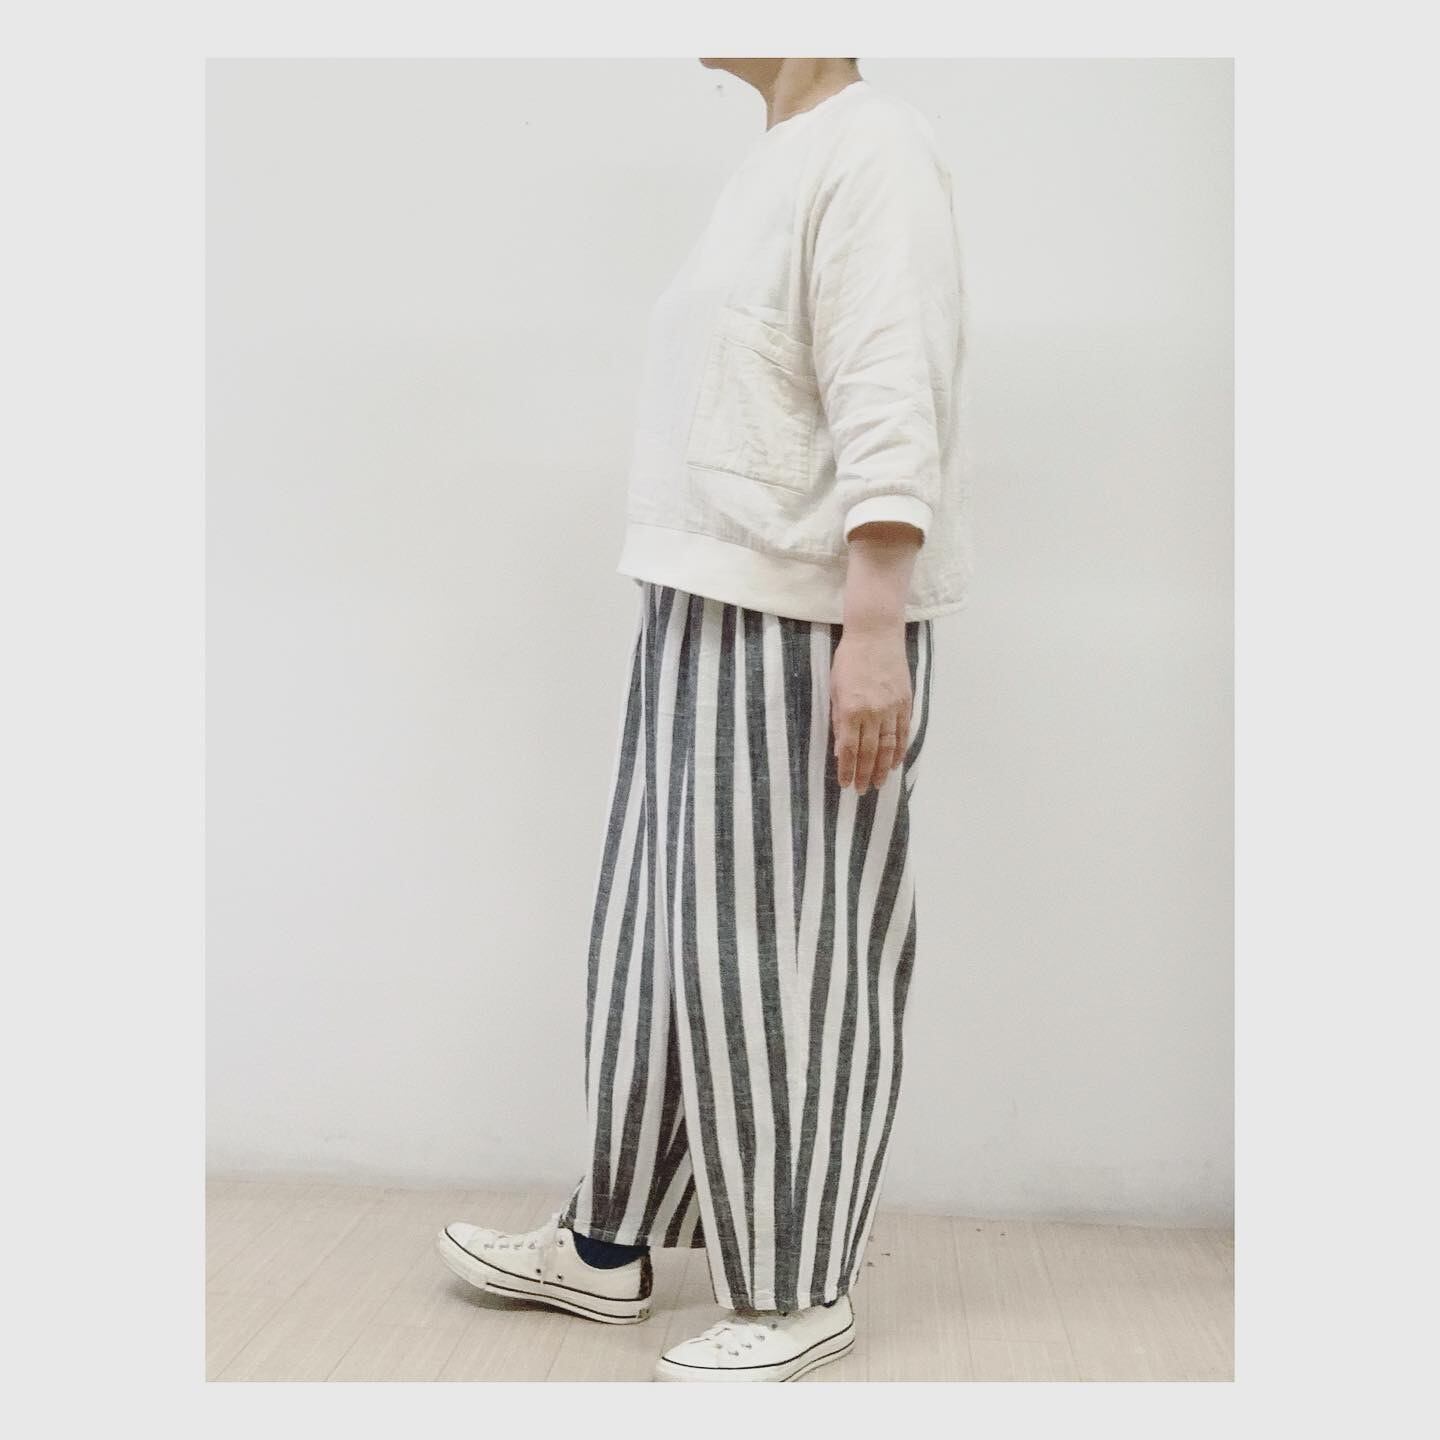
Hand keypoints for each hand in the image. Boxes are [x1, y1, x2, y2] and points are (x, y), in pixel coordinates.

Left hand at [830, 621, 911, 792]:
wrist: (875, 635)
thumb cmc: (849, 659)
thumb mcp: (835, 689)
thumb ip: (838, 719)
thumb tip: (840, 747)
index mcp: (851, 709)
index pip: (849, 748)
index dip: (847, 769)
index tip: (845, 784)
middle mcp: (873, 712)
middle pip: (870, 752)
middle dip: (865, 774)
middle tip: (862, 791)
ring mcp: (892, 708)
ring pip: (889, 746)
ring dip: (883, 768)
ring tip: (878, 783)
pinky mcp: (905, 702)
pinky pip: (903, 732)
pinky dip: (900, 750)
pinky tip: (895, 762)